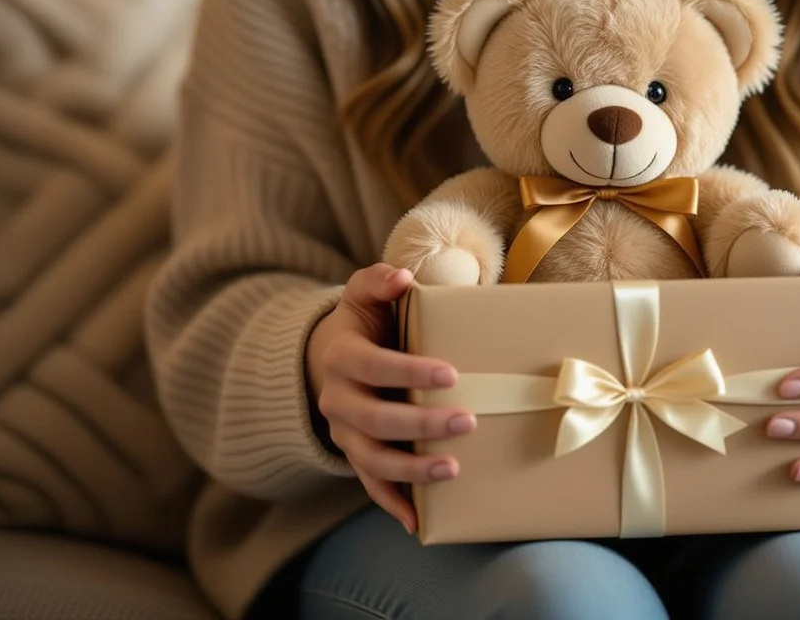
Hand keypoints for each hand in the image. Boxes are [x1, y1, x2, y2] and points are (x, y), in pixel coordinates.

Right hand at [306, 263, 476, 533]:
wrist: (331, 357)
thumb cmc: (364, 323)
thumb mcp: (364, 295)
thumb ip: (378, 281)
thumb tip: (402, 276)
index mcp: (342, 357)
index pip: (373, 366)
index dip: (408, 372)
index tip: (450, 375)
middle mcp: (337, 399)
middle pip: (375, 419)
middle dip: (421, 424)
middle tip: (468, 422)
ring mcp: (344, 433)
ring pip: (370, 459)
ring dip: (410, 470)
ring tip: (452, 470)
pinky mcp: (355, 455)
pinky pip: (370, 485)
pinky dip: (392, 504)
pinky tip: (420, 521)